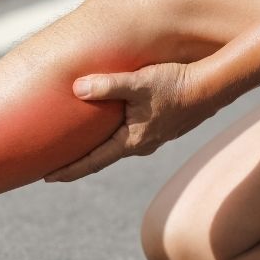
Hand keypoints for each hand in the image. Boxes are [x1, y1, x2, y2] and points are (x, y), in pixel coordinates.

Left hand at [44, 61, 224, 181]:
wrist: (213, 87)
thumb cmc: (175, 84)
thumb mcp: (138, 82)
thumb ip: (108, 85)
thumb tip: (77, 88)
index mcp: (131, 141)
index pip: (92, 162)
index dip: (68, 170)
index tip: (46, 177)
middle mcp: (140, 145)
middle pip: (101, 157)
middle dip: (77, 161)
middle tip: (52, 165)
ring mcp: (152, 137)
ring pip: (116, 145)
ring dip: (95, 147)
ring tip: (76, 145)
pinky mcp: (160, 126)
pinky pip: (128, 133)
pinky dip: (111, 134)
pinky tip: (108, 124)